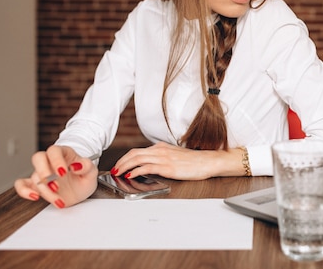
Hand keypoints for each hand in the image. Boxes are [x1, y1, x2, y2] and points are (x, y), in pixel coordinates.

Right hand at [14, 145, 97, 208]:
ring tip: (59, 199)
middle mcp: (50, 161)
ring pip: (35, 177)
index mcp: (64, 153)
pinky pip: (21, 184)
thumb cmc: (84, 176)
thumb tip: (77, 165)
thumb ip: (87, 166)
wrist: (81, 189)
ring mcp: (42, 173)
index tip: (63, 172)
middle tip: (55, 185)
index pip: (54, 151)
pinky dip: (23, 190)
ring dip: (46, 191)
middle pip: (38, 158)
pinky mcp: (36, 186)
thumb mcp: (92, 172)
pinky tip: (34, 196)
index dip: (56, 160)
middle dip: (44, 172)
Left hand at [111, 142, 243, 180]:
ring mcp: (163, 158)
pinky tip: (130, 176)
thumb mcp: (175, 156)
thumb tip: (152, 165)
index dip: (125, 158)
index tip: (119, 165)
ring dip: (124, 166)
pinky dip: (136, 171)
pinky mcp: (168, 167)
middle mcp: (160, 150)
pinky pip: (147, 167)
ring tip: (117, 173)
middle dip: (121, 162)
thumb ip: (163, 158)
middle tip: (113, 170)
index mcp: (161, 147)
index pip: (138, 151)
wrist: (209, 161)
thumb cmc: (195, 161)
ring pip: (137, 159)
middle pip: (134, 153)